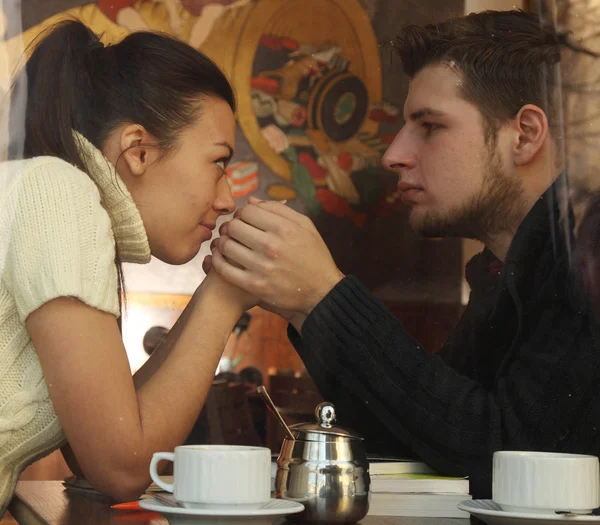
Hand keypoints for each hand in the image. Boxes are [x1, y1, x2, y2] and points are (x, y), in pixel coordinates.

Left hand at [208, 197, 343, 315]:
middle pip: (233, 227)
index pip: (246, 211)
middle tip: (234, 233)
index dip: (242, 213)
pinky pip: (225, 269)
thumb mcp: (305, 226)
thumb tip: (251, 201)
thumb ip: (279, 210)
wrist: (322, 291)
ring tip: (228, 244)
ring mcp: (262, 267)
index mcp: (284, 228)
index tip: (244, 220)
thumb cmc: (314, 255)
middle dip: (231, 227)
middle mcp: (272, 246)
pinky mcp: (255, 286)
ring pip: (226, 246)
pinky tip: (221, 259)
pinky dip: (218, 261)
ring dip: (224, 243)